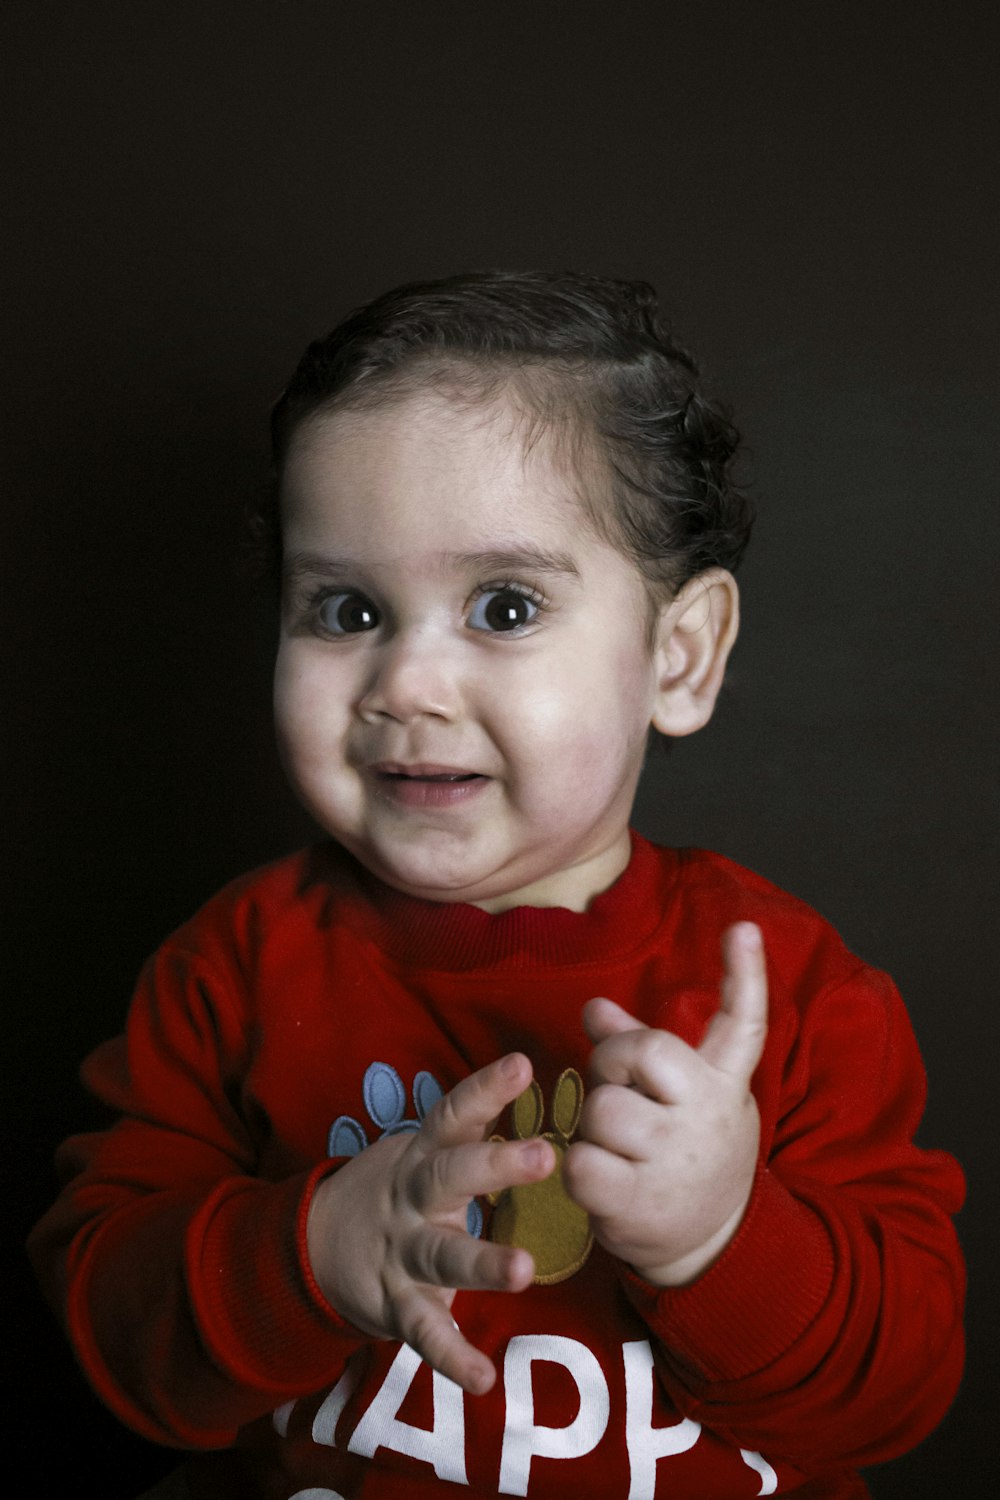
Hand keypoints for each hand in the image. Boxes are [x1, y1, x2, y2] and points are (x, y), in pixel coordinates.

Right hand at [307, 1052, 554, 1392]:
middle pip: (451, 1175)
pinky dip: (452, 1356)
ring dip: (482, 1263)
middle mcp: (413, 1197)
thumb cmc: (397, 1189)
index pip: (454, 1113)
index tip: (521, 1064)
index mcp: (424, 1155)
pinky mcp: (396, 1304)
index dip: (485, 1088)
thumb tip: (530, 1071)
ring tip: (524, 1271)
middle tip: (546, 1157)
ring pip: (443, 1254)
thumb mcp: (423, 1149)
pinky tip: (483, 1377)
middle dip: (496, 1166)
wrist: (310, 1245)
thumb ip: (471, 1123)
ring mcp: (402, 1252)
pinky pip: (426, 1331)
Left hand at [563, 922, 767, 1286]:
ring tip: (619, 1148)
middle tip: (619, 1090)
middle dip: (611, 1063)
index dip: (744, 974)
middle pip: (639, 1051)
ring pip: (601, 1108)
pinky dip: (580, 1170)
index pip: (742, 1022)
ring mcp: (677, 1160)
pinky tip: (605, 1182)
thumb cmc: (684, 1151)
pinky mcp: (643, 1203)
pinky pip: (581, 1161)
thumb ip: (636, 1049)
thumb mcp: (680, 1098)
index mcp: (721, 1083)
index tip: (743, 928)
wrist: (711, 1245)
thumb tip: (593, 1006)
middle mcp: (707, 1115)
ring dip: (593, 1125)